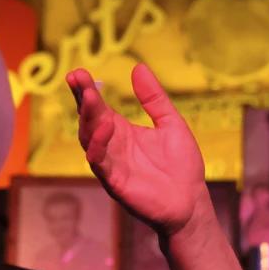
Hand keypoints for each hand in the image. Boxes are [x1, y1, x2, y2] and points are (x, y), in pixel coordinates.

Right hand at [66, 64, 207, 237]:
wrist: (191, 202)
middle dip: (83, 99)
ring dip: (88, 119)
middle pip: (89, 120)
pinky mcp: (115, 182)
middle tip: (77, 78)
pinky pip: (100, 163)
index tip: (78, 73)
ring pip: (89, 139)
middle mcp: (111, 146)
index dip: (86, 91)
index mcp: (121, 131)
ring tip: (90, 99)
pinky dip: (98, 146)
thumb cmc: (181, 165)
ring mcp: (111, 164)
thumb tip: (138, 67)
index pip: (97, 108)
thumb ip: (154, 98)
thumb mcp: (171, 123)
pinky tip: (104, 128)